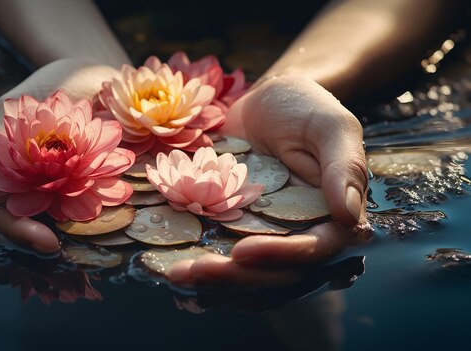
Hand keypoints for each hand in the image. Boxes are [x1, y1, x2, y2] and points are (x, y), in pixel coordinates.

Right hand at [0, 58, 120, 252]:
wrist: (90, 71)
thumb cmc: (45, 90)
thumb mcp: (14, 110)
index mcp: (14, 179)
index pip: (8, 216)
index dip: (21, 232)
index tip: (44, 242)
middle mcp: (44, 189)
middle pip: (38, 224)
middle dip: (43, 238)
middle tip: (56, 247)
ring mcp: (74, 186)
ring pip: (72, 216)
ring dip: (82, 225)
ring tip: (97, 229)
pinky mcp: (105, 176)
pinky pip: (107, 194)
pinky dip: (113, 199)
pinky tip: (123, 200)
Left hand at [167, 75, 369, 285]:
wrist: (266, 102)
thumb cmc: (306, 108)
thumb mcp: (332, 127)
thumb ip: (344, 168)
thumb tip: (348, 215)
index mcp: (330, 217)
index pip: (312, 250)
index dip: (280, 257)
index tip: (242, 251)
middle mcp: (298, 234)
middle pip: (273, 273)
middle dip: (234, 278)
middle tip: (193, 272)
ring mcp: (264, 234)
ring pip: (245, 274)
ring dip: (212, 282)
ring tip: (175, 275)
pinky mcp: (234, 227)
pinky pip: (220, 255)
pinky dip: (200, 268)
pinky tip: (171, 269)